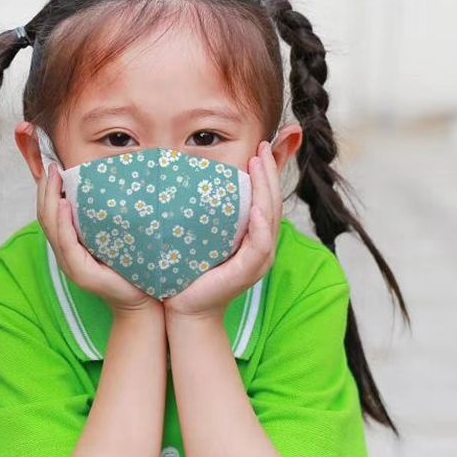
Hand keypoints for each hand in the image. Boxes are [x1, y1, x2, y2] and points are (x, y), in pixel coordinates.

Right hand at [37, 163, 162, 314]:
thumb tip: (109, 192)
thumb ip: (105, 223)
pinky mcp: (80, 272)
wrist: (142, 302)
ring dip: (50, 201)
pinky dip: (63, 223)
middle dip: (45, 191)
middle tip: (52, 167)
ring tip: (54, 179)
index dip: (48, 192)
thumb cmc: (132, 270)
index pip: (51, 216)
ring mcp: (71, 264)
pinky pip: (66, 243)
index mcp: (71, 246)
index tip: (54, 168)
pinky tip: (64, 206)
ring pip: (51, 228)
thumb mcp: (115, 240)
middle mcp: (66, 255)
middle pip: (46, 218)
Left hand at [163, 140, 281, 319]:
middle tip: (263, 147)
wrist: (185, 310)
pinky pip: (260, 242)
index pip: (265, 201)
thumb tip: (191, 188)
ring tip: (259, 164)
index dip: (265, 175)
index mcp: (253, 239)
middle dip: (269, 173)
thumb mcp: (200, 240)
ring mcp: (257, 261)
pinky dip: (260, 223)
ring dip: (266, 189)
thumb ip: (206, 218)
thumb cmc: (189, 275)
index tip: (259, 148)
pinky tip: (254, 206)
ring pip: (270, 217)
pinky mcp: (248, 271)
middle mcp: (261, 248)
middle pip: (272, 203)